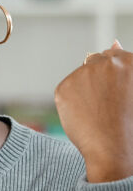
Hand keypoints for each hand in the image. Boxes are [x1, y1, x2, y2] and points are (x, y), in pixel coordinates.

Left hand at [55, 40, 132, 182]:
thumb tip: (114, 42)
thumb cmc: (129, 123)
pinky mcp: (64, 87)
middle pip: (96, 61)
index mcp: (130, 61)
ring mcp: (83, 73)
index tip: (114, 92)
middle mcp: (107, 62)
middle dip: (99, 78)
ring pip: (80, 76)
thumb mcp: (132, 89)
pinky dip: (72, 100)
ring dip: (85, 88)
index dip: (113, 76)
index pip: (115, 56)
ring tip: (97, 112)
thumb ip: (126, 64)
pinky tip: (84, 115)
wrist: (113, 149)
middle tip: (105, 103)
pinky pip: (67, 89)